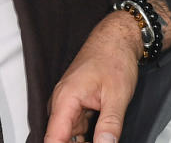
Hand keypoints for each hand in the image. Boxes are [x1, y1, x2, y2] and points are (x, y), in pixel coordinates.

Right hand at [44, 10, 143, 142]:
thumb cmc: (113, 58)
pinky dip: (86, 136)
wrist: (116, 39)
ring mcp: (68, 103)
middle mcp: (61, 102)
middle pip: (60, 138)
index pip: (53, 138)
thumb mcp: (117, 96)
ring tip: (102, 138)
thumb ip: (110, 126)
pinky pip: (76, 127)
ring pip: (69, 135)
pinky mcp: (76, 104)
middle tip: (100, 141)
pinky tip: (99, 138)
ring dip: (83, 142)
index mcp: (66, 99)